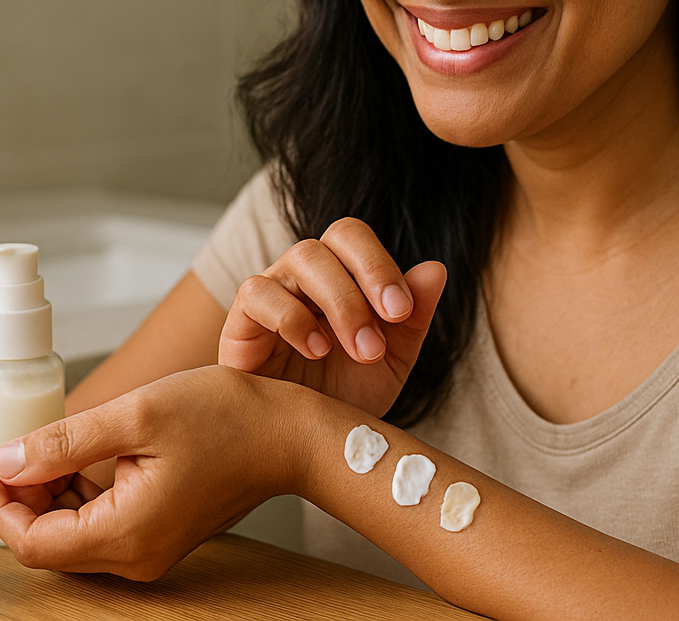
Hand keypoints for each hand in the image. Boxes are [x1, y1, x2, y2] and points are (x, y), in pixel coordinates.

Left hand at [0, 366, 301, 579]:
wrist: (288, 434)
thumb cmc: (226, 417)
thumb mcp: (136, 414)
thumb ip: (64, 442)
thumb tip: (6, 463)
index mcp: (126, 532)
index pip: (34, 543)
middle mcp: (135, 556)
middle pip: (50, 544)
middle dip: (20, 500)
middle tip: (10, 450)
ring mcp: (149, 550)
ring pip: (73, 536)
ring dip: (49, 496)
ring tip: (45, 446)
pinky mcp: (159, 535)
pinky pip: (101, 527)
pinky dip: (78, 497)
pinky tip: (78, 458)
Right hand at [217, 217, 445, 416]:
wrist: (301, 442)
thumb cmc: (342, 395)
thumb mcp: (390, 361)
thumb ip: (413, 317)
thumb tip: (436, 269)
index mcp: (340, 272)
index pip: (354, 236)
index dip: (380, 264)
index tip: (403, 312)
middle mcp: (305, 273)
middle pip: (332, 240)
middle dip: (367, 282)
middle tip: (385, 332)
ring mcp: (272, 290)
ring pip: (302, 258)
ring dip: (340, 301)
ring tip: (362, 350)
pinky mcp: (242, 320)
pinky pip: (259, 293)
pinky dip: (292, 317)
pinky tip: (316, 350)